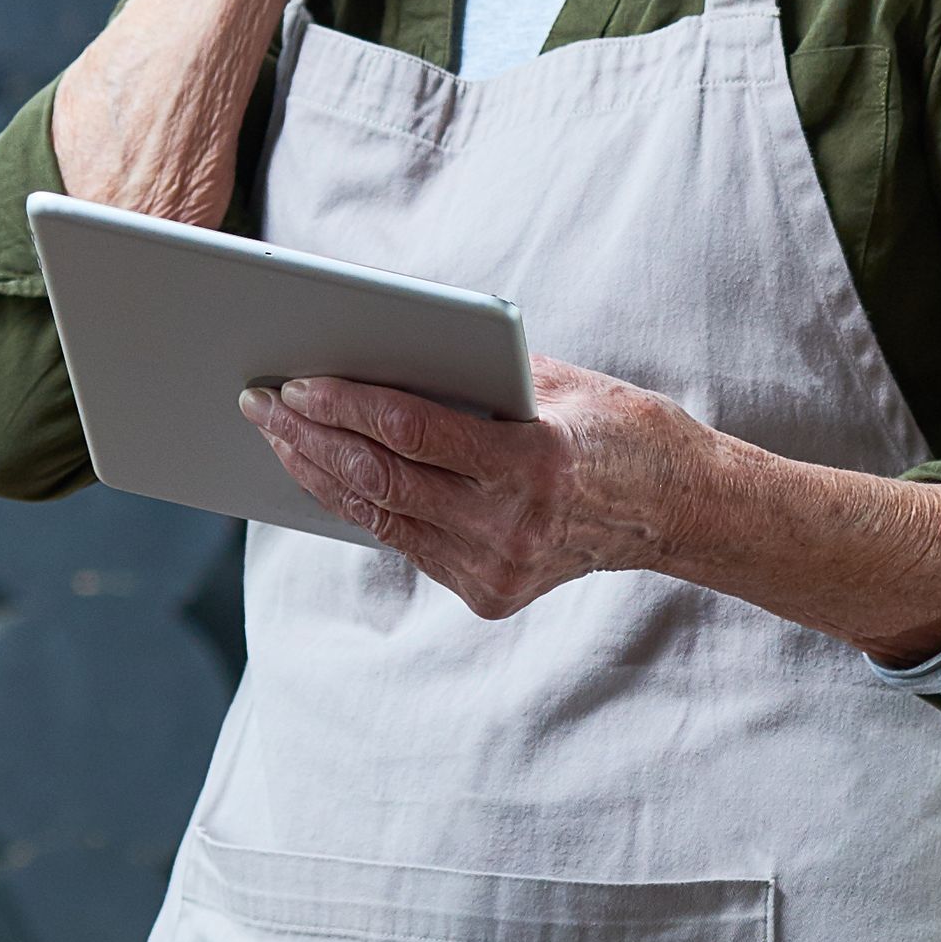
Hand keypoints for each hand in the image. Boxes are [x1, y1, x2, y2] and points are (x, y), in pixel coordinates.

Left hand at [249, 361, 698, 619]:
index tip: (297, 381)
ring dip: (321, 473)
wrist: (680, 509)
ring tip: (278, 435)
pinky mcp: (487, 593)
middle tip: (261, 403)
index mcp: (534, 464)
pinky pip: (404, 542)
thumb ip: (480, 372)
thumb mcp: (560, 383)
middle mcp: (511, 526)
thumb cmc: (621, 428)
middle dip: (311, 438)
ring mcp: (496, 568)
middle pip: (381, 479)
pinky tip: (325, 472)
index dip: (347, 404)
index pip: (413, 431)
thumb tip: (383, 348)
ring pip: (380, 517)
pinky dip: (360, 504)